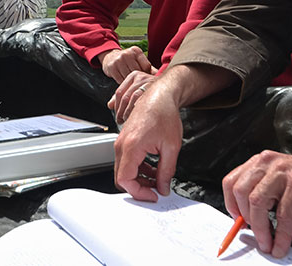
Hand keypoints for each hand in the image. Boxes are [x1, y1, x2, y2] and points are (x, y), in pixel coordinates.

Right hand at [97, 46, 156, 83]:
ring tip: (132, 84)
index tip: (145, 77)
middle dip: (139, 79)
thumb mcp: (138, 60)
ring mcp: (118, 60)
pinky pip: (121, 80)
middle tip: (139, 83)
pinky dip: (124, 84)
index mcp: (136, 51)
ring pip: (129, 77)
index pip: (146, 66)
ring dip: (131, 83)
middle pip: (138, 72)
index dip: (147, 74)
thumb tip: (160, 76)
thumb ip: (148, 68)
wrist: (110, 57)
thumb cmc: (127, 60)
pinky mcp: (112, 68)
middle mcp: (127, 54)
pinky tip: (125, 84)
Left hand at [107, 70, 154, 123]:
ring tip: (128, 120)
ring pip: (133, 98)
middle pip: (125, 96)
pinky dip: (138, 109)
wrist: (172, 84)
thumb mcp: (137, 88)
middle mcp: (140, 77)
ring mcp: (147, 81)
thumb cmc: (153, 89)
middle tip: (120, 120)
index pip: (119, 92)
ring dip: (129, 111)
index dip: (117, 106)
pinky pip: (143, 100)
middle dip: (121, 111)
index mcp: (133, 76)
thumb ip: (123, 95)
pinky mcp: (155, 88)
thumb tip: (110, 105)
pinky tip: (138, 116)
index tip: (117, 115)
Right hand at [113, 64, 236, 201]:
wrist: (159, 95)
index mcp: (131, 147)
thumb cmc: (164, 114)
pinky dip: (138, 168)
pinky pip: (127, 161)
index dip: (139, 192)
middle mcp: (121, 145)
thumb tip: (162, 188)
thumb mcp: (171, 147)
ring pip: (124, 170)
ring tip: (158, 178)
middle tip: (156, 190)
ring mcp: (121, 142)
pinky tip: (154, 167)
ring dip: (139, 178)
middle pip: (121, 177)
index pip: (125, 180)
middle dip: (139, 187)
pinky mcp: (125, 140)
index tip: (153, 195)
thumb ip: (166, 172)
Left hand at [222, 152, 291, 257]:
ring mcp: (283, 172)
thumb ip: (263, 194)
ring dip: (260, 229)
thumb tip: (245, 220)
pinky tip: (281, 246)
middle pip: (240, 192)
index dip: (230, 205)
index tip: (238, 222)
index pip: (231, 182)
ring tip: (267, 244)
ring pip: (257, 203)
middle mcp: (268, 163)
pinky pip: (283, 215)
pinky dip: (280, 235)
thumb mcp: (280, 185)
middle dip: (245, 219)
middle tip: (255, 235)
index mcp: (260, 162)